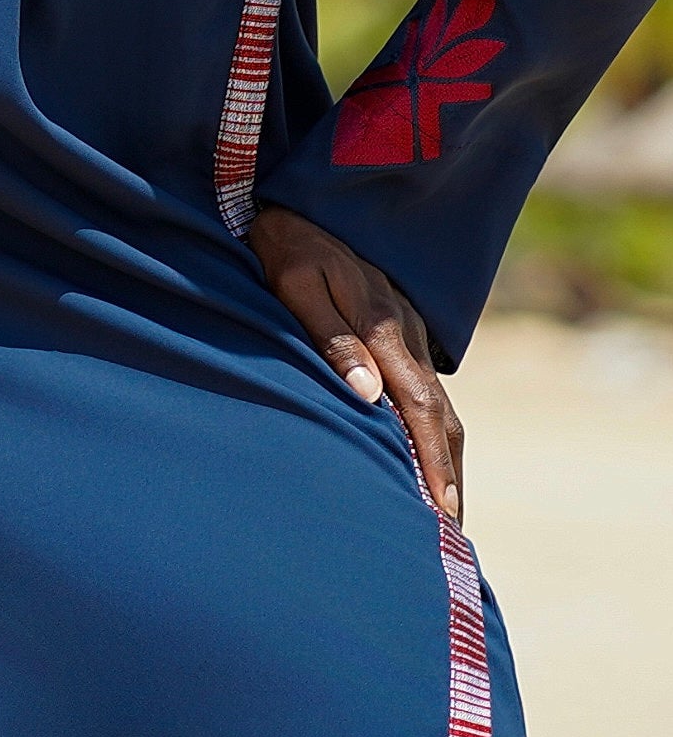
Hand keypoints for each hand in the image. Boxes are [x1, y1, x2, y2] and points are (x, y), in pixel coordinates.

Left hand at [248, 204, 463, 522]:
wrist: (298, 203)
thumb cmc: (286, 245)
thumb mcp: (295, 283)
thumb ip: (330, 338)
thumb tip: (368, 396)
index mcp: (384, 328)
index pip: (420, 408)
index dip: (433, 463)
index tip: (442, 510)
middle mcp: (407, 336)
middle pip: (441, 417)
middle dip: (449, 475)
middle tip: (451, 533)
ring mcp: (409, 335)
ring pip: (437, 407)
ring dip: (444, 460)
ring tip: (443, 514)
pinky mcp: (400, 334)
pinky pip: (423, 393)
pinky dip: (430, 434)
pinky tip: (421, 462)